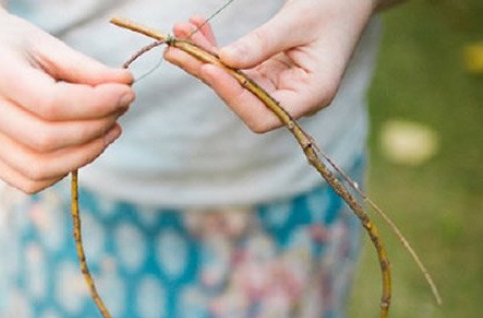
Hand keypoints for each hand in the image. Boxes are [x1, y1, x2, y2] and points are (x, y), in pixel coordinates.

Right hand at [0, 9, 133, 192]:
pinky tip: (84, 148)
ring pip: (38, 168)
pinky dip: (63, 171)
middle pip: (46, 139)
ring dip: (85, 155)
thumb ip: (89, 69)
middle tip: (120, 112)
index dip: (95, 104)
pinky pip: (29, 181)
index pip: (50, 103)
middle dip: (94, 129)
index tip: (126, 94)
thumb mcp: (53, 46)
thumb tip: (127, 86)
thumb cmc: (20, 46)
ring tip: (109, 131)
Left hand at [165, 0, 376, 132]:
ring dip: (203, 57)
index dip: (234, 95)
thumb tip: (224, 60)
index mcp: (312, 95)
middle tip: (177, 47)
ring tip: (180, 32)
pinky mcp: (266, 72)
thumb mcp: (298, 21)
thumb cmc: (335, 6)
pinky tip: (195, 28)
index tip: (209, 67)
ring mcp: (278, 86)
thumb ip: (262, 43)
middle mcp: (293, 98)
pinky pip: (234, 65)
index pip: (264, 113)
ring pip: (232, 81)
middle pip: (242, 98)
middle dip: (207, 71)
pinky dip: (213, 47)